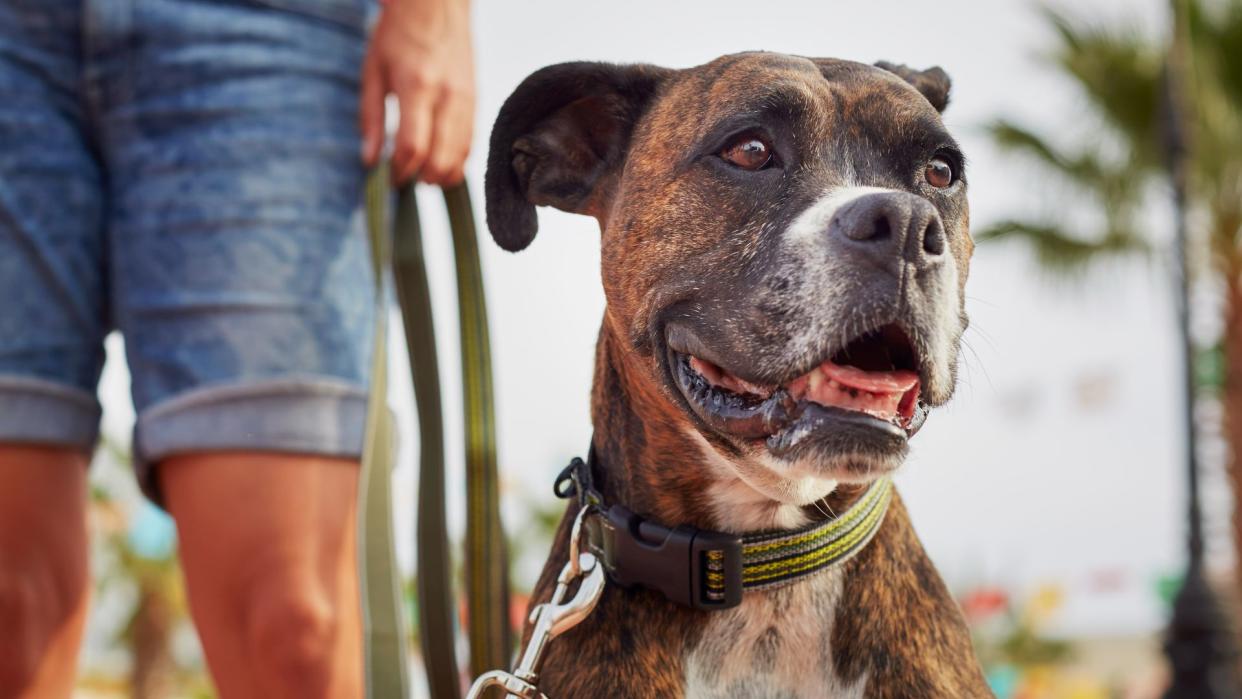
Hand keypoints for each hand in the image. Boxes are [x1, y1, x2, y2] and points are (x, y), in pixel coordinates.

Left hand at [360, 0, 474, 185]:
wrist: (437, 4)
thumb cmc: (399, 33)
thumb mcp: (373, 71)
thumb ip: (371, 118)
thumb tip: (369, 160)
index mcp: (417, 87)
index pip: (413, 146)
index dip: (401, 171)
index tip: (391, 178)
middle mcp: (447, 96)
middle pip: (441, 157)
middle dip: (422, 177)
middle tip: (406, 180)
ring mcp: (466, 99)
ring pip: (461, 154)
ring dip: (442, 173)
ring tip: (424, 176)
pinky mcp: (476, 100)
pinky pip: (472, 141)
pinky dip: (459, 159)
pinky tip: (443, 164)